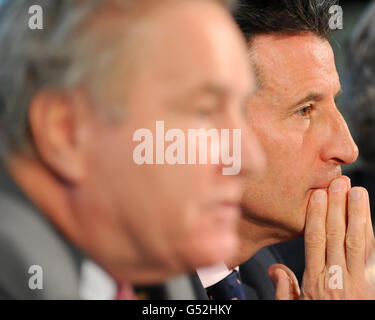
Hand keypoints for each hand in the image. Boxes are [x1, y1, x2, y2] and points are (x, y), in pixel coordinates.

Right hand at [269, 176, 374, 299]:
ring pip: (358, 242)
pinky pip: (372, 254)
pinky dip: (370, 233)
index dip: (316, 216)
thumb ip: (285, 290)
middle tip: (339, 183)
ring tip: (356, 192)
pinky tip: (367, 217)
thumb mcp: (294, 309)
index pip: (315, 241)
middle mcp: (337, 278)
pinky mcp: (372, 284)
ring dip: (357, 215)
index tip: (317, 195)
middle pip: (336, 236)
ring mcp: (358, 281)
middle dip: (337, 207)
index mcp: (315, 282)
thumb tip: (275, 269)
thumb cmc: (318, 318)